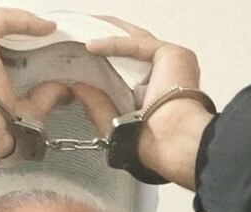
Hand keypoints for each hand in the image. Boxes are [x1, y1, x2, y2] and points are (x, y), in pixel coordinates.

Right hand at [0, 7, 60, 159]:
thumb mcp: (28, 108)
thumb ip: (44, 95)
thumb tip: (64, 89)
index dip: (12, 41)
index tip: (37, 44)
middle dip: (12, 23)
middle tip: (38, 31)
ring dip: (18, 18)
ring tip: (44, 27)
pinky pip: (2, 20)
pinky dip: (24, 21)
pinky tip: (45, 28)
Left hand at [86, 17, 214, 188]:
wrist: (169, 139)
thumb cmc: (151, 139)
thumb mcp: (114, 120)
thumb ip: (96, 102)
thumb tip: (77, 86)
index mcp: (157, 93)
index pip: (130, 70)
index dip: (108, 61)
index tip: (85, 58)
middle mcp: (167, 77)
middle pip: (132, 52)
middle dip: (107, 43)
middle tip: (82, 38)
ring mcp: (172, 64)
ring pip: (136, 42)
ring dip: (110, 36)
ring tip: (85, 32)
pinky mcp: (173, 55)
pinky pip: (138, 44)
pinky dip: (114, 44)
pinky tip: (92, 46)